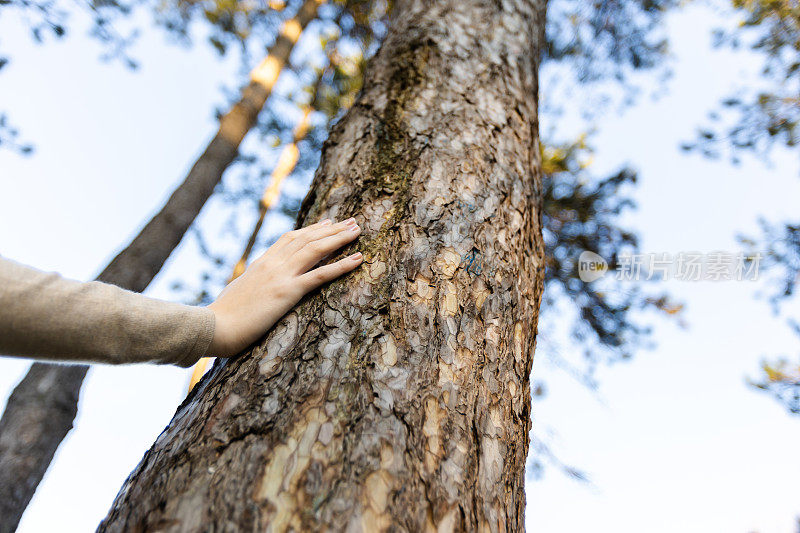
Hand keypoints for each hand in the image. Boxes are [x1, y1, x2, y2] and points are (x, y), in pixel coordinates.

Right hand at [207, 218, 362, 356]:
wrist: (214, 326)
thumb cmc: (222, 317)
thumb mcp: (237, 293)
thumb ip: (249, 285)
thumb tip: (251, 286)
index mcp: (261, 264)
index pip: (289, 239)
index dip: (311, 230)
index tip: (327, 223)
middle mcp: (273, 264)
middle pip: (307, 239)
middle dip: (331, 229)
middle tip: (351, 221)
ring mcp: (281, 276)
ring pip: (316, 249)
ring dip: (340, 238)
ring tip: (358, 230)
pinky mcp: (288, 292)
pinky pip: (321, 275)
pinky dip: (342, 265)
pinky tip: (358, 259)